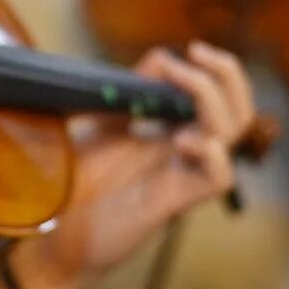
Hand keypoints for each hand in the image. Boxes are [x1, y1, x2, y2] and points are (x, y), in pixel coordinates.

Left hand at [47, 41, 254, 275]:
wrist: (51, 236)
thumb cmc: (71, 184)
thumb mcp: (99, 124)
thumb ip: (130, 92)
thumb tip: (162, 55)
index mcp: (168, 134)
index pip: (219, 100)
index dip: (213, 71)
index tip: (183, 52)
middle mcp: (183, 154)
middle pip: (238, 112)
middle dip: (226, 75)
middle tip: (195, 52)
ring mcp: (180, 177)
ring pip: (232, 136)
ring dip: (212, 101)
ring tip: (180, 82)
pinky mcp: (170, 202)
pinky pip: (218, 177)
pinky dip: (210, 151)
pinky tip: (181, 139)